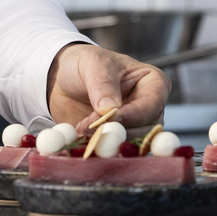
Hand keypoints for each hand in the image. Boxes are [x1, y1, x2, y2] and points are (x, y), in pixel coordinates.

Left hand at [47, 43, 169, 134]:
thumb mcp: (94, 64)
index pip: (153, 104)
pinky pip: (113, 150)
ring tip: (82, 126)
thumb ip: (103, 84)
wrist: (63, 80)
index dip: (134, 114)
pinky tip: (80, 134)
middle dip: (117, 129)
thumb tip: (110, 109)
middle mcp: (149, 109)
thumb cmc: (86, 64)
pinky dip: (97, 146)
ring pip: (130, 143)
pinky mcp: (116, 140)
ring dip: (105, 139)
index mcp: (153, 83)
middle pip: (145, 129)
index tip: (112, 117)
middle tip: (90, 125)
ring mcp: (133, 127)